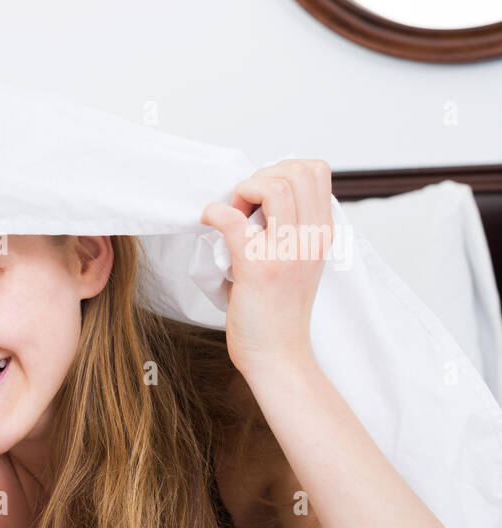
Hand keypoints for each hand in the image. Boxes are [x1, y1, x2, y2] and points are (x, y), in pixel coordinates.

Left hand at [200, 159, 333, 376]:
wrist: (278, 355)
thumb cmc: (278, 312)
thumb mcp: (298, 262)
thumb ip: (290, 230)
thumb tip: (258, 201)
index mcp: (321, 233)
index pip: (316, 170)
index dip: (281, 171)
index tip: (260, 199)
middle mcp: (310, 238)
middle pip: (297, 170)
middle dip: (261, 177)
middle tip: (243, 206)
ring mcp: (286, 252)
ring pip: (273, 186)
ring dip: (242, 192)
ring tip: (231, 216)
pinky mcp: (257, 268)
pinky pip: (234, 221)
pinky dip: (215, 213)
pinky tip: (209, 221)